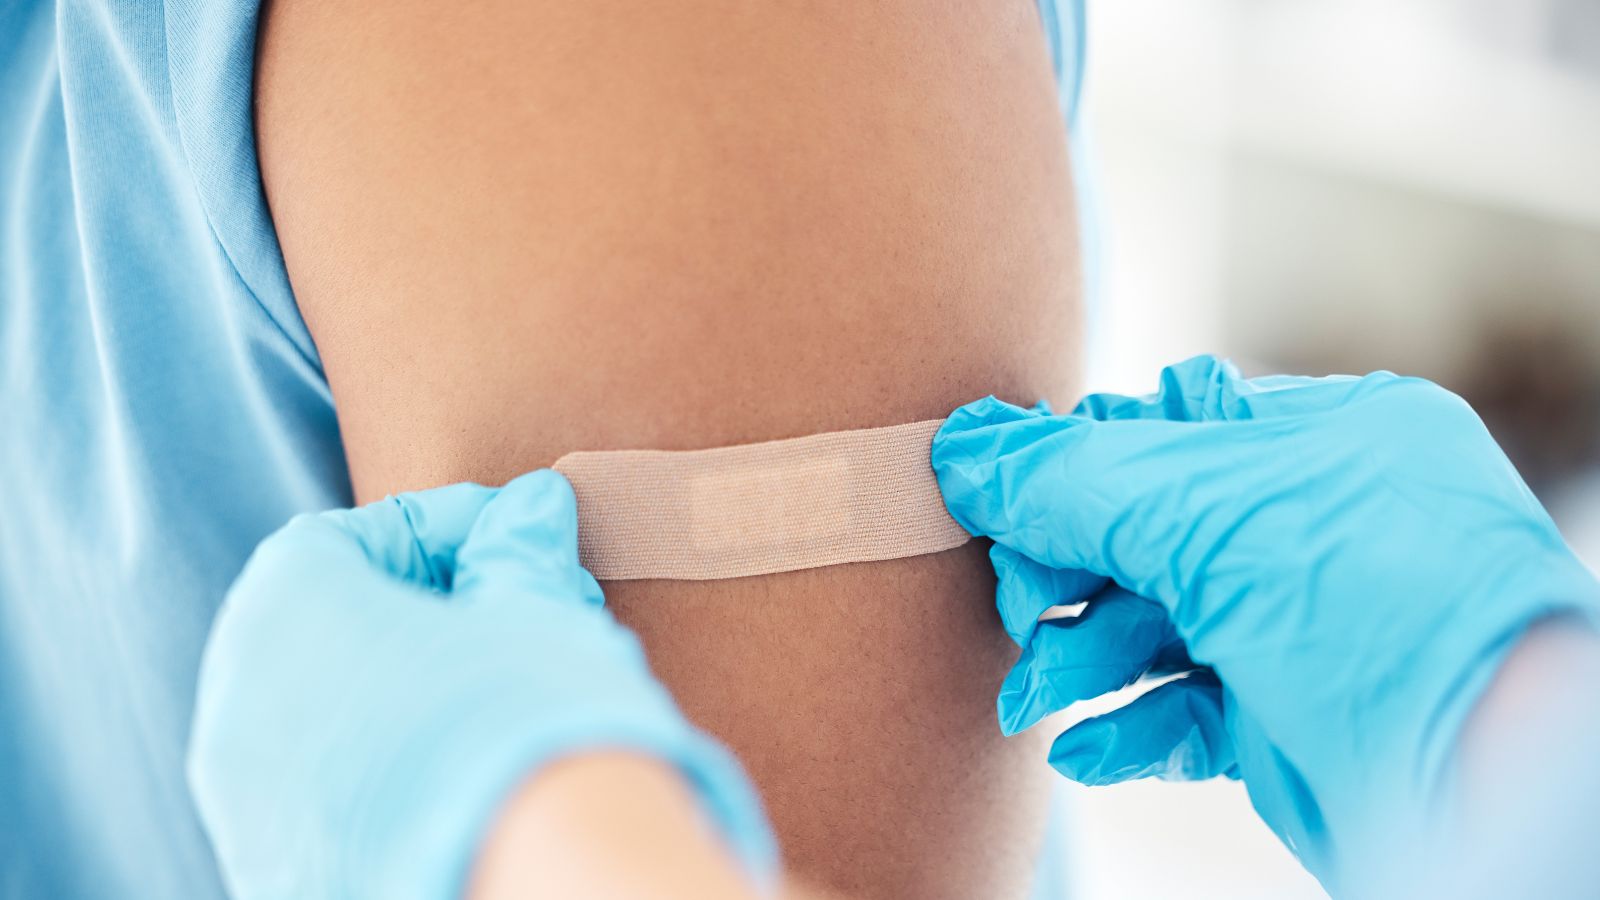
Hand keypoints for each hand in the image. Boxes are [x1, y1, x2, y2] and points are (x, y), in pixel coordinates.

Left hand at [188, 471, 773, 899]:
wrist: (538, 883)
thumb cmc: (529, 725)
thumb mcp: (534, 610)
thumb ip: (519, 549)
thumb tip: (530, 508)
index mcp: (284, 609)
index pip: (349, 535)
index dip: (443, 527)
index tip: (512, 539)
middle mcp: (238, 701)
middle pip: (328, 623)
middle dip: (424, 609)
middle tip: (513, 615)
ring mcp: (245, 800)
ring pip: (325, 713)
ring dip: (405, 689)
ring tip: (499, 697)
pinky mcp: (275, 869)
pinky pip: (325, 793)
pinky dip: (386, 768)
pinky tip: (467, 773)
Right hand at [932, 355, 1599, 891]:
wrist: (1496, 791)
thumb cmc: (1393, 617)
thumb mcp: (1213, 515)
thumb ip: (1073, 478)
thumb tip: (960, 448)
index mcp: (1325, 441)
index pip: (1161, 432)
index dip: (1071, 468)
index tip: (990, 501)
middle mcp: (1315, 527)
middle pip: (1143, 531)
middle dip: (1065, 574)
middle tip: (1019, 611)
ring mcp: (1303, 627)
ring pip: (1152, 625)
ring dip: (1079, 659)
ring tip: (1032, 699)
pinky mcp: (1289, 723)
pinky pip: (1181, 711)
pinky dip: (1125, 726)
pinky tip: (1084, 749)